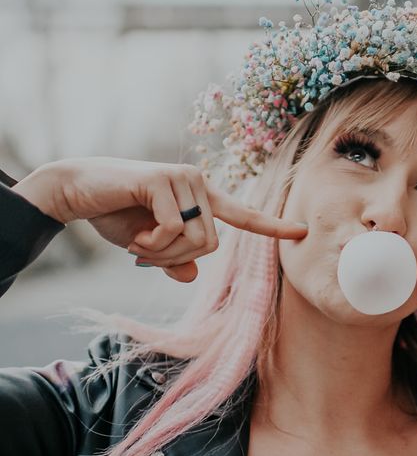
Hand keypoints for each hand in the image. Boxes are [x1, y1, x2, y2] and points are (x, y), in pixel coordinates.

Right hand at [17, 157, 307, 282]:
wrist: (76, 192)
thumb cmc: (116, 216)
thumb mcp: (149, 247)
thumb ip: (173, 260)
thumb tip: (191, 277)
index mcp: (203, 198)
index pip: (244, 215)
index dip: (272, 226)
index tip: (301, 232)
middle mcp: (200, 183)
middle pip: (212, 246)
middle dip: (178, 258)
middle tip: (148, 252)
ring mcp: (184, 178)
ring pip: (197, 240)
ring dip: (165, 254)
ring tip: (141, 242)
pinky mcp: (164, 179)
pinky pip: (175, 230)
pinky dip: (154, 245)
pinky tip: (136, 237)